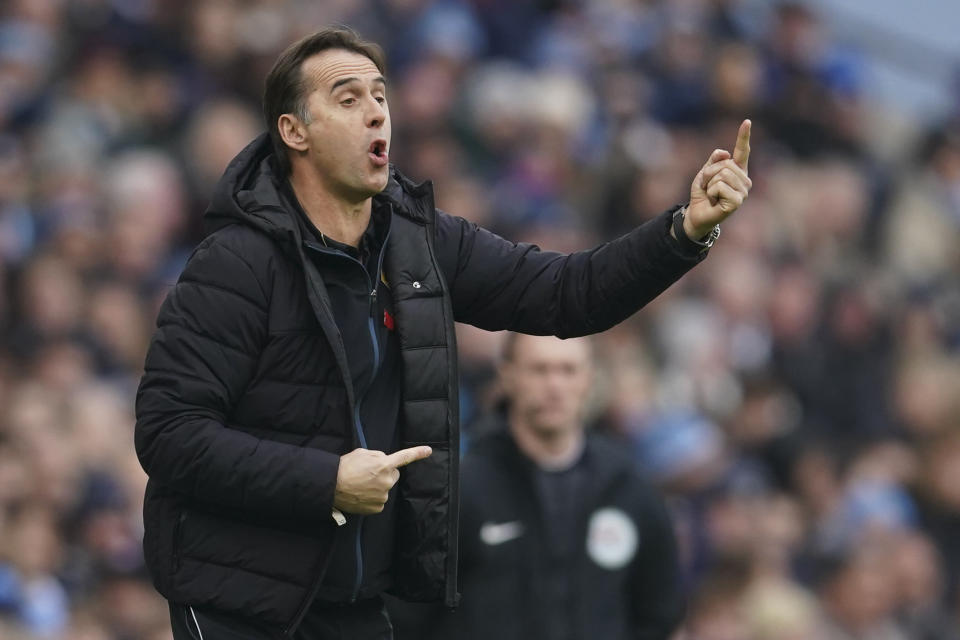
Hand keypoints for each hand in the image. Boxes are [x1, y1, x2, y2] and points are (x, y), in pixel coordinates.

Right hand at [333, 446, 432, 514]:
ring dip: (377, 486)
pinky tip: (361, 494)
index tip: (428, 451)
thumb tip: (383, 461)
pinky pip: (380, 500)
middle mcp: (387, 481)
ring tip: (361, 484)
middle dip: (385, 473)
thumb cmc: (345, 467)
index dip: (417, 453)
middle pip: (393, 475)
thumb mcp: (362, 453)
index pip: (404, 457)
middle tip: (368, 473)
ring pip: (385, 488)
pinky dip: (373, 498)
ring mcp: (383, 496)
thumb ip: (378, 456)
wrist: (331, 486)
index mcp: (384, 464)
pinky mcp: (378, 507)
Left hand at [685, 119, 752, 239]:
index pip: (742, 151)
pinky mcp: (737, 201)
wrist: (697, 213)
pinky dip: (711, 192)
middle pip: (725, 164)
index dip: (743, 136)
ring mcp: (743, 191)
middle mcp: (744, 180)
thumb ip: (714, 160)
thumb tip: (725, 152)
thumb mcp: (705, 173)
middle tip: (708, 186)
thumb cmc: (703, 193)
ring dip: (709, 183)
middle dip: (709, 173)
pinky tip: (714, 200)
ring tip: (711, 193)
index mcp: (737, 170)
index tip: (746, 121)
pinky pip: (719, 186)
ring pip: (722, 174)